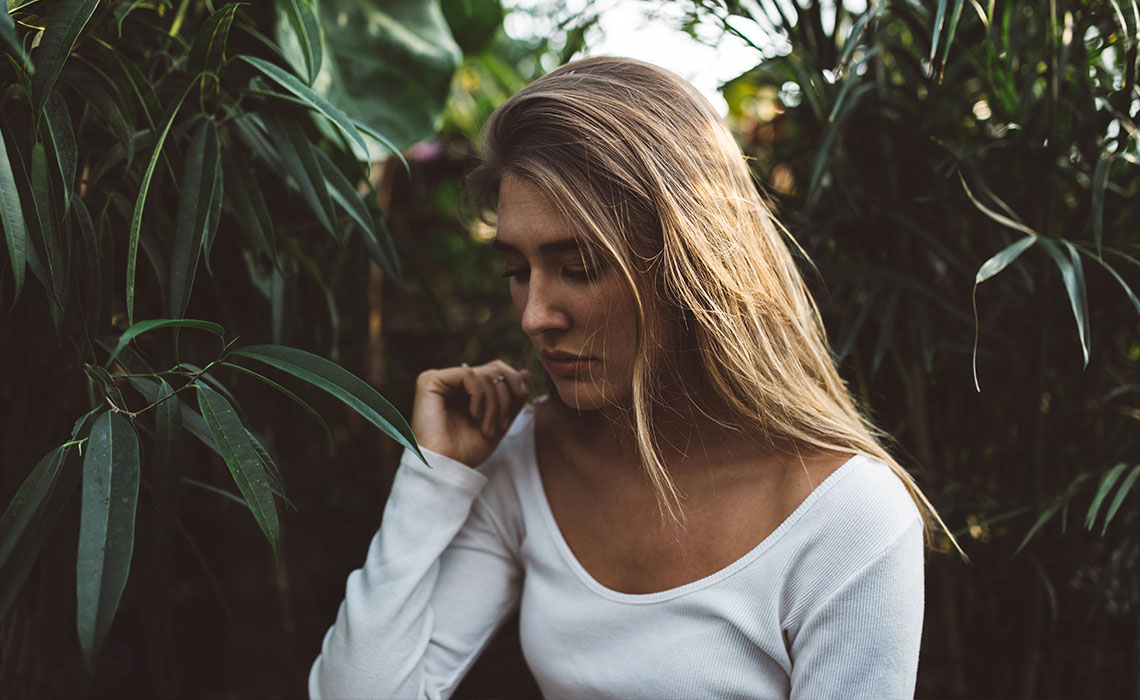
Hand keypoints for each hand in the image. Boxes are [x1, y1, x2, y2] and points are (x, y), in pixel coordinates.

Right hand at [411, 360, 529, 466]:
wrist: (447, 468)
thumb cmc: (468, 452)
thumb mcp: (499, 423)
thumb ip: (512, 399)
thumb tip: (525, 372)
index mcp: (466, 391)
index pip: (495, 370)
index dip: (513, 379)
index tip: (523, 396)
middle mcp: (452, 383)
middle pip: (492, 369)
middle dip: (505, 396)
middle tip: (504, 423)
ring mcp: (441, 381)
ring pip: (483, 374)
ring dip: (494, 403)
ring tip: (489, 428)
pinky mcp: (430, 381)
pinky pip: (468, 374)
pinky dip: (479, 395)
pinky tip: (475, 415)